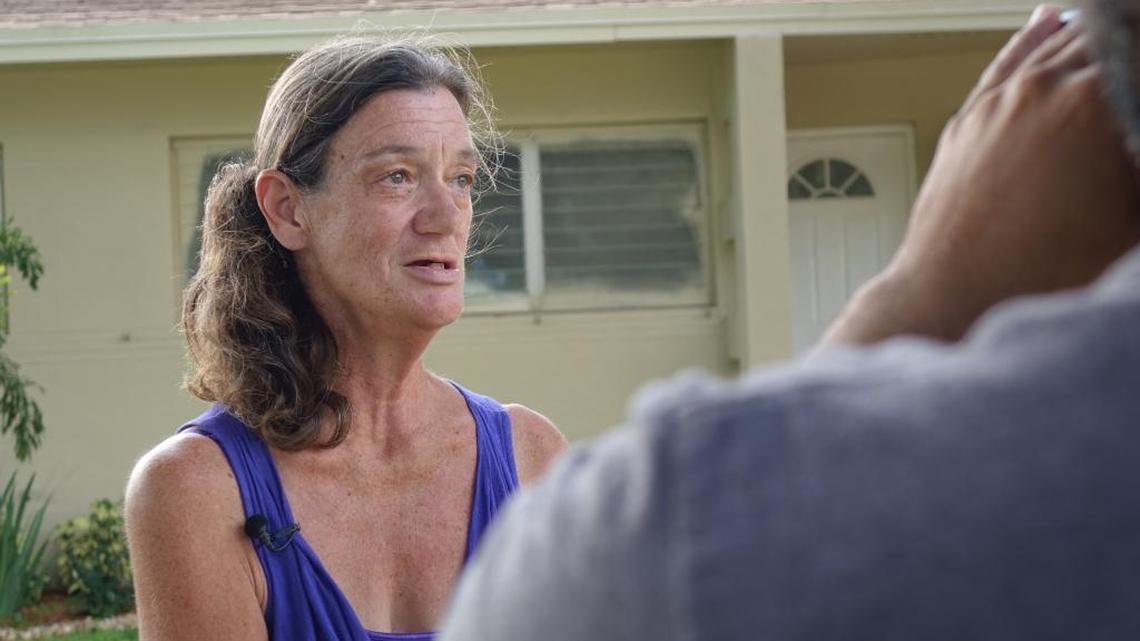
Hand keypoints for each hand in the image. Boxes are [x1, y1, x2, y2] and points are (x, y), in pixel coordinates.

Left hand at [825, 5, 1139, 344]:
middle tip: (1132, 83)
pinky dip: (1033, 37)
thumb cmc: (1044, 274)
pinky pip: (1006, 63)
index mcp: (1092, 102)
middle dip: (1130, 54)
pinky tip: (1050, 19)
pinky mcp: (968, 120)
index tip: (1139, 121)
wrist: (953, 299)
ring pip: (1059, 43)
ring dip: (1097, 37)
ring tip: (1121, 37)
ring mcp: (998, 101)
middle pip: (1109, 38)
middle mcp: (1042, 87)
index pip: (1138, 52)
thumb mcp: (1131, 223)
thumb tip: (1133, 141)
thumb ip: (1138, 167)